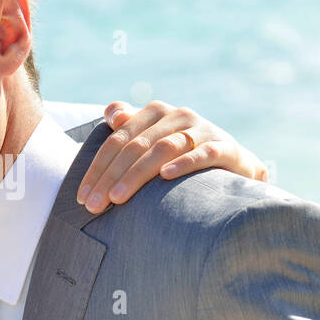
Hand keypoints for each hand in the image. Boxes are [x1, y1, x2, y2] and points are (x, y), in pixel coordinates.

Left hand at [76, 100, 269, 212]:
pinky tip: (166, 175)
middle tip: (94, 205)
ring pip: (163, 148)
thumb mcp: (155, 140)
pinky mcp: (227, 147)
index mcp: (156, 113)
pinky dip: (184, 163)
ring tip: (118, 198)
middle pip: (136, 145)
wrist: (237, 167)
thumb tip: (111, 113)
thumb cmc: (185, 156)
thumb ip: (131, 128)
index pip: (117, 139)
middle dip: (111, 177)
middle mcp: (178, 116)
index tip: (82, 198)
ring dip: (137, 173)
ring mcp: (203, 130)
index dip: (97, 168)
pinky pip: (203, 153)